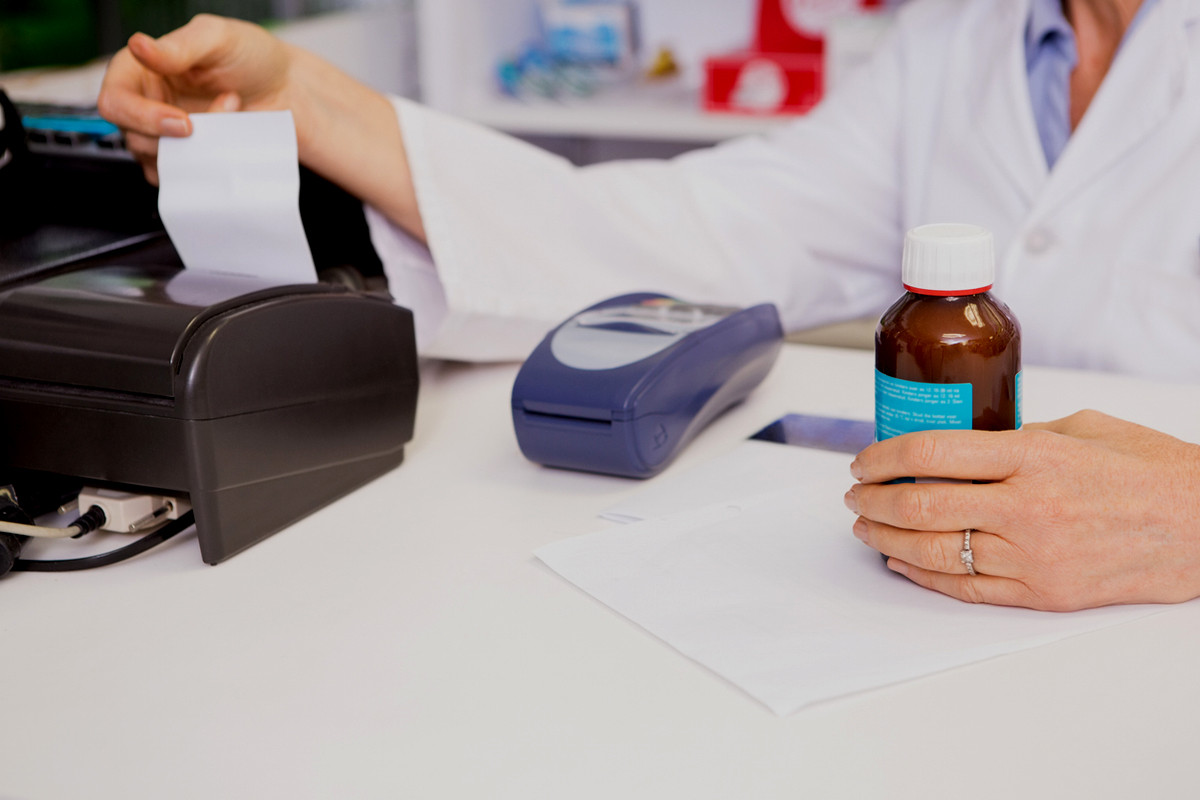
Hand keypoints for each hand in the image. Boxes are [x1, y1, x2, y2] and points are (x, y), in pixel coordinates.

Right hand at [97, 14, 424, 239]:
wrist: (287, 88)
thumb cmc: (251, 56)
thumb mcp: (216, 38)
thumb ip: (177, 47)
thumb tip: (138, 46)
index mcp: (138, 71)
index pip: (114, 103)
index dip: (143, 118)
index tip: (183, 124)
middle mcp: (146, 105)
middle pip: (135, 139)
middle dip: (181, 137)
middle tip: (224, 112)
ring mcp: (166, 137)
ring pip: (162, 164)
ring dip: (202, 150)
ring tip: (234, 118)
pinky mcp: (189, 161)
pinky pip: (185, 181)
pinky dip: (208, 171)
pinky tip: (230, 146)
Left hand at [845, 410, 1199, 610]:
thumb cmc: (1151, 470)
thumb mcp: (1081, 429)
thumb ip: (1016, 437)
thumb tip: (960, 448)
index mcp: (1035, 456)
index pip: (932, 454)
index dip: (884, 457)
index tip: (863, 460)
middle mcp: (1027, 508)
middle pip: (921, 505)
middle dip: (873, 500)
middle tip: (854, 494)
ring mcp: (1034, 556)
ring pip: (935, 551)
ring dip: (886, 538)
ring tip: (864, 526)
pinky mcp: (1043, 594)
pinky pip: (966, 588)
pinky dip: (923, 575)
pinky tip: (900, 561)